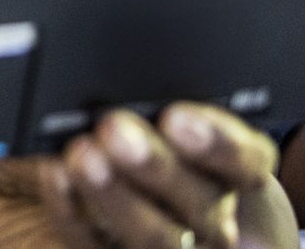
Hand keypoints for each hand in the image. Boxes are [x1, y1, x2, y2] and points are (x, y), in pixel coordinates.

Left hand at [0, 105, 295, 248]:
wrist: (192, 207)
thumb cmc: (186, 147)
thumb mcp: (199, 123)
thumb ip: (184, 107)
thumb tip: (144, 73)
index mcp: (243, 176)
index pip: (248, 165)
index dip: (219, 145)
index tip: (177, 116)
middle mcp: (216, 219)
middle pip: (200, 204)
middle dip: (156, 167)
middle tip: (115, 129)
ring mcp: (178, 244)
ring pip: (157, 236)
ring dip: (115, 194)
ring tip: (83, 154)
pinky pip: (99, 247)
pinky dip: (74, 213)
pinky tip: (56, 176)